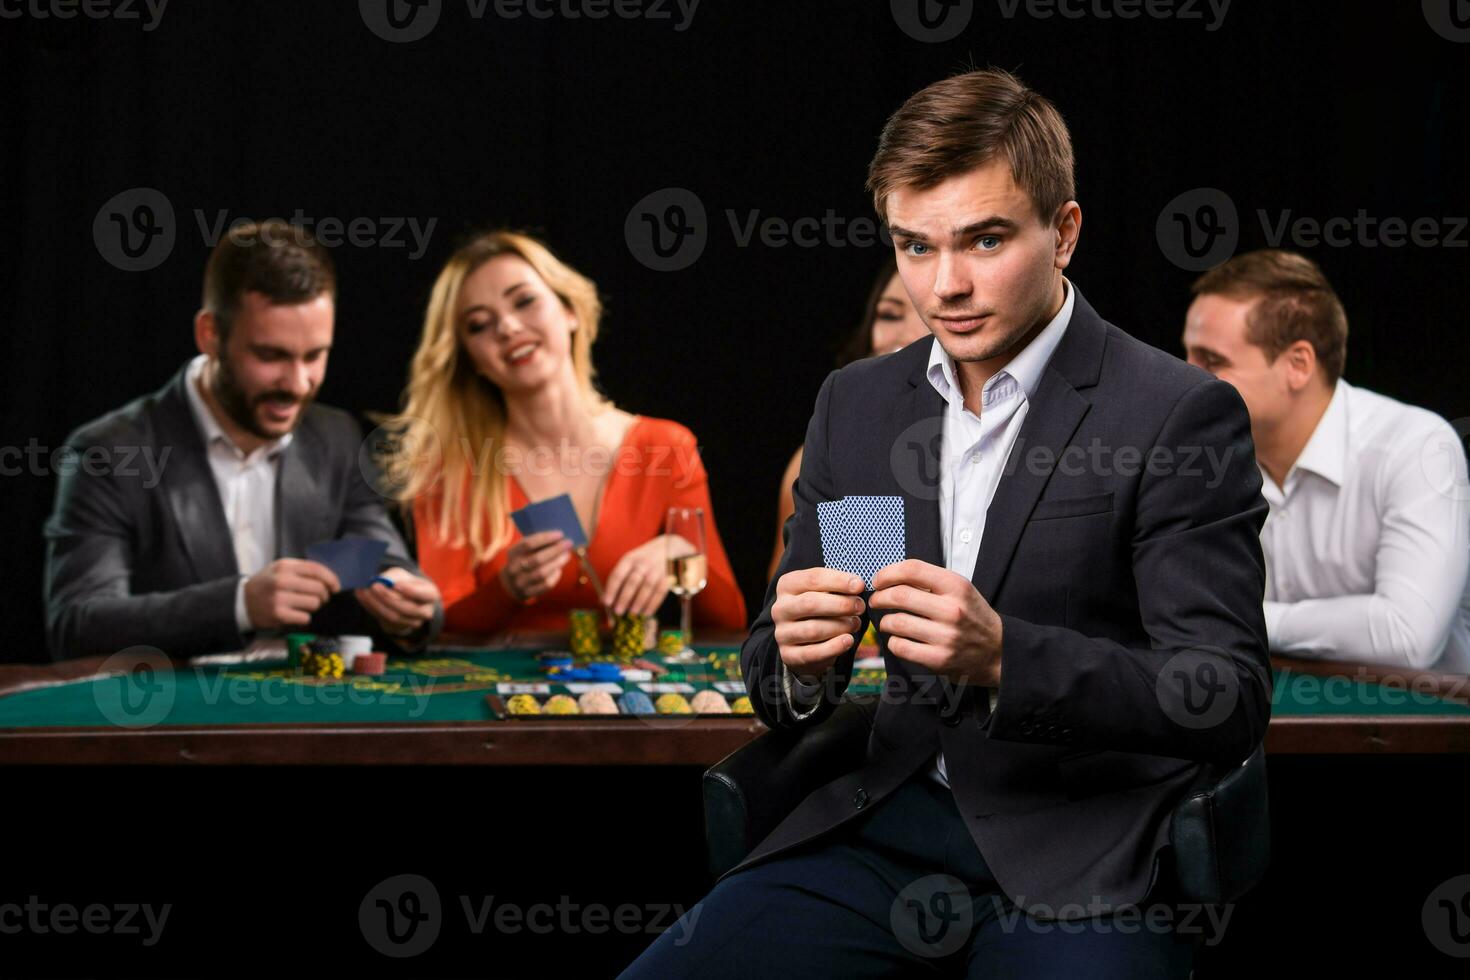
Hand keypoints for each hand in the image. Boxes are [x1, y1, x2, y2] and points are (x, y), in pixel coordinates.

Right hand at [243, 559, 340, 629]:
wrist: (243, 601)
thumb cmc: (268, 584)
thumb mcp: (280, 569)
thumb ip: (302, 569)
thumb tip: (329, 577)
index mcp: (285, 566)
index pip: (317, 570)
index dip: (331, 579)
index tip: (336, 587)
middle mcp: (282, 581)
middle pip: (319, 588)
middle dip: (324, 595)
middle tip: (319, 598)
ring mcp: (279, 598)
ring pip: (314, 603)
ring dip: (314, 606)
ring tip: (304, 605)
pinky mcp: (278, 614)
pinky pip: (305, 617)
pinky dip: (304, 617)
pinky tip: (296, 614)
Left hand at [354, 567, 439, 636]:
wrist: (400, 598)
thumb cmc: (403, 583)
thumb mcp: (401, 575)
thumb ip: (393, 576)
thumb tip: (383, 582)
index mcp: (430, 594)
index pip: (425, 595)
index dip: (411, 591)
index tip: (395, 585)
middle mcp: (425, 611)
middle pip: (408, 608)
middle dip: (388, 597)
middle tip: (374, 586)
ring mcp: (412, 622)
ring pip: (394, 616)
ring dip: (377, 603)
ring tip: (365, 590)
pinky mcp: (398, 628)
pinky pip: (383, 619)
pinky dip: (371, 607)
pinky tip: (362, 596)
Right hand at [499, 530, 573, 601]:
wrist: (511, 584)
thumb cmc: (524, 560)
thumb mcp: (524, 550)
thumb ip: (538, 544)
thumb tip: (560, 538)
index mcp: (511, 553)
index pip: (528, 544)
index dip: (545, 538)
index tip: (560, 534)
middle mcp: (513, 568)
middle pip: (536, 559)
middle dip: (555, 550)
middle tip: (568, 543)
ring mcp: (520, 582)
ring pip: (542, 573)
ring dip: (557, 562)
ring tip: (566, 555)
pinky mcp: (528, 593)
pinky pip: (545, 585)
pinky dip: (554, 576)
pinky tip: (559, 569)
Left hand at [604, 534, 680, 617]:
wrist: (668, 547)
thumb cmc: (644, 559)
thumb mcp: (630, 562)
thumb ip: (618, 579)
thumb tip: (604, 601)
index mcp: (629, 559)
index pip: (618, 574)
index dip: (611, 589)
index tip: (607, 602)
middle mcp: (642, 563)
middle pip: (632, 582)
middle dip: (624, 598)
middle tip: (618, 611)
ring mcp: (656, 569)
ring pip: (647, 587)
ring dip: (639, 602)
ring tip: (632, 613)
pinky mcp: (668, 576)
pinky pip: (660, 591)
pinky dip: (653, 603)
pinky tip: (647, 612)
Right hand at [772, 567, 866, 680]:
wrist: (804, 642)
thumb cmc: (819, 610)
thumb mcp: (823, 593)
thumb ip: (837, 587)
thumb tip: (857, 585)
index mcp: (787, 585)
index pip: (812, 578)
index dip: (838, 581)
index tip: (860, 585)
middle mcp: (780, 608)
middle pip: (810, 603)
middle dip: (840, 604)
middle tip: (860, 606)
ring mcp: (782, 633)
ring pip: (813, 629)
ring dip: (840, 626)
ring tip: (855, 623)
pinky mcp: (788, 655)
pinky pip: (812, 653)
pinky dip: (834, 647)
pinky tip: (848, 640)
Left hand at [868, 559, 1002, 685]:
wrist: (998, 651)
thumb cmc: (972, 616)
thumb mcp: (960, 590)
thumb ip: (930, 581)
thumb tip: (889, 577)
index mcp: (956, 586)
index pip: (912, 569)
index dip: (887, 573)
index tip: (879, 580)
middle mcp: (952, 609)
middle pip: (899, 595)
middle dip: (879, 597)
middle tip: (876, 600)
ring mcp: (946, 636)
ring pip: (895, 622)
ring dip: (884, 621)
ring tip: (888, 621)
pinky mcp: (939, 659)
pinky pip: (900, 646)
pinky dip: (893, 641)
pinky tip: (898, 638)